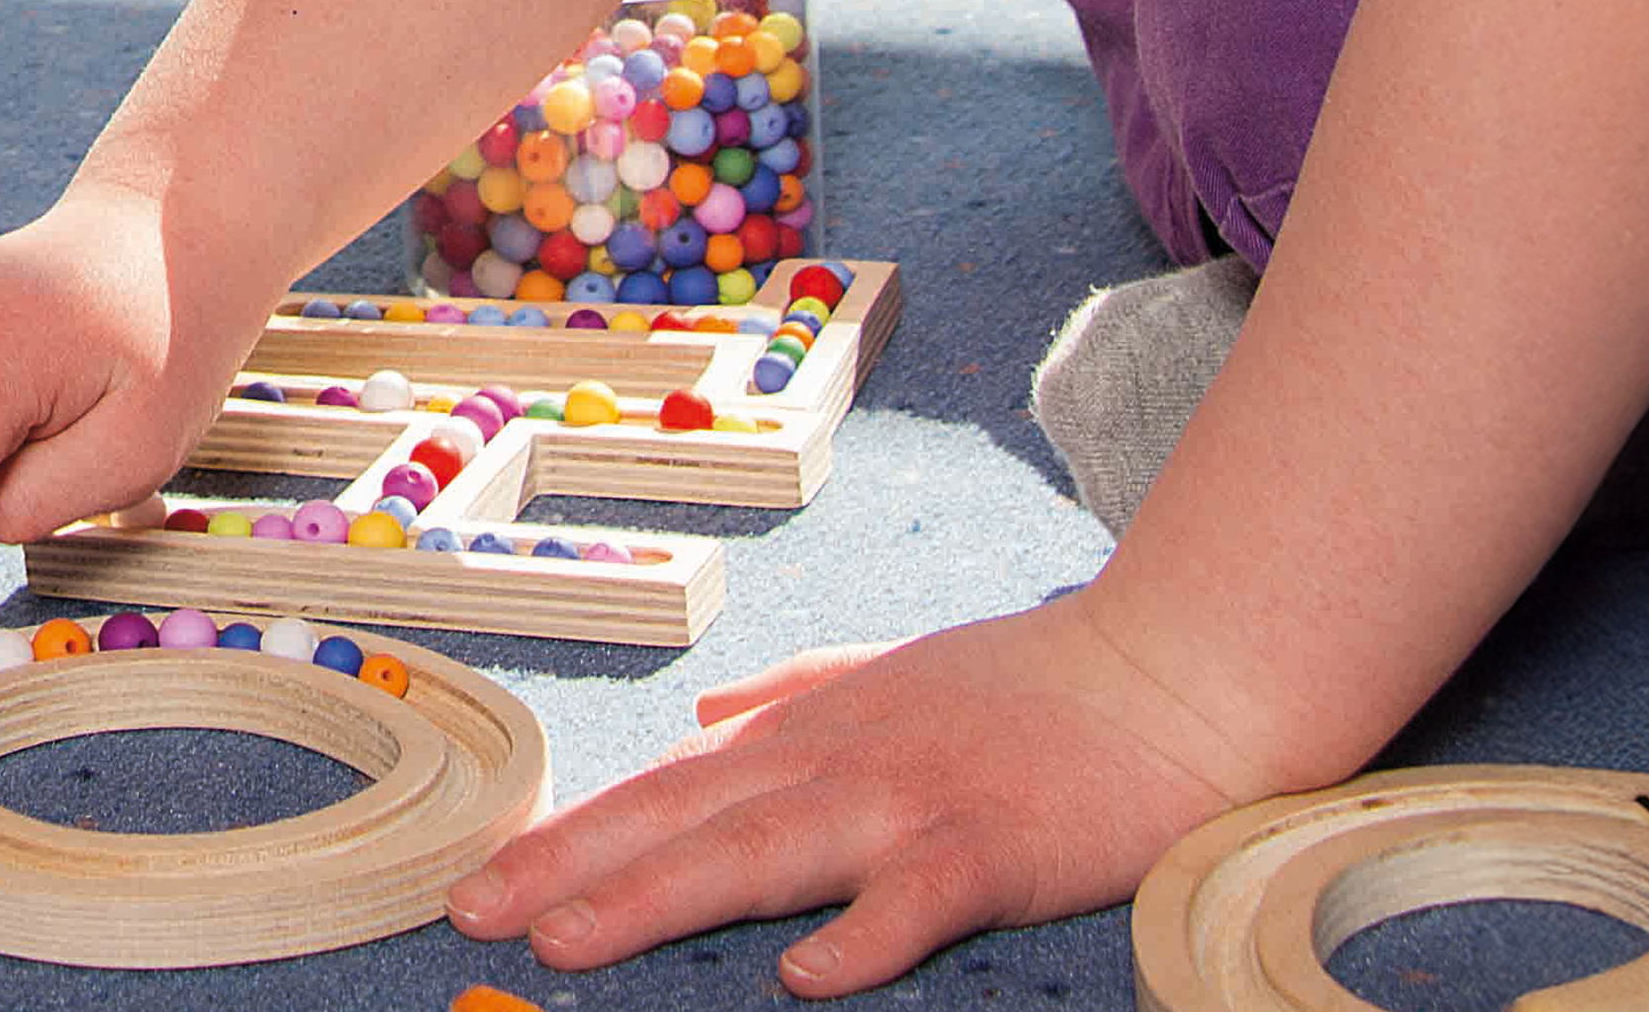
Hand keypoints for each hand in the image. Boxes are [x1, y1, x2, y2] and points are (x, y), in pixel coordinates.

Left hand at [448, 594, 1274, 994]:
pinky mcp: (993, 848)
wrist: (1174, 671)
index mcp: (815, 731)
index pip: (669, 787)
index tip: (486, 872)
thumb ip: (792, 694)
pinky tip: (804, 978)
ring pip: (765, 853)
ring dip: (662, 896)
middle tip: (474, 909)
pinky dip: (861, 936)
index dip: (573, 831)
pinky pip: (916, 899)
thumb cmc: (1036, 684)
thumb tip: (705, 721)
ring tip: (570, 940)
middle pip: (685, 820)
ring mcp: (913, 802)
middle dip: (572, 868)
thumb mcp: (892, 669)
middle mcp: (842, 762)